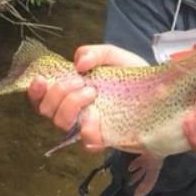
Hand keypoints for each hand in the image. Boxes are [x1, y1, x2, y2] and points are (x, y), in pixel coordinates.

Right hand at [27, 44, 147, 149]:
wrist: (161, 92)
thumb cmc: (134, 76)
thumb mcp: (115, 57)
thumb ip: (96, 53)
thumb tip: (78, 62)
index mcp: (73, 91)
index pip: (42, 97)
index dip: (34, 92)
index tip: (41, 80)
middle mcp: (76, 110)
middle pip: (47, 111)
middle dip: (57, 93)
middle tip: (80, 82)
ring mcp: (89, 126)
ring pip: (61, 125)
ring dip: (70, 106)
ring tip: (92, 92)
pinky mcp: (105, 138)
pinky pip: (86, 142)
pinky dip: (86, 129)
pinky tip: (95, 116)